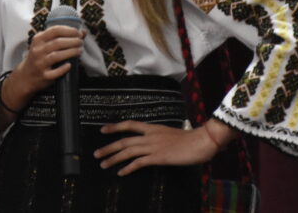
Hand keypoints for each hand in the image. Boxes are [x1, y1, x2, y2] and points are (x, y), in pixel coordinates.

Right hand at [4, 25, 84, 109]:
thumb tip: (83, 32)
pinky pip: (55, 72)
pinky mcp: (44, 76)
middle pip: (58, 43)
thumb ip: (62, 37)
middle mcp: (38, 50)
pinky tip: (70, 65)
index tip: (78, 33)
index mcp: (38, 39)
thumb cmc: (39, 57)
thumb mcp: (45, 44)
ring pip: (56, 56)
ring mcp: (40, 64)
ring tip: (79, 51)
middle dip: (72, 41)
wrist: (25, 76)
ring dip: (71, 52)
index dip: (69, 30)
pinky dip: (63, 68)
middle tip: (80, 42)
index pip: (55, 30)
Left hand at [93, 120, 223, 175]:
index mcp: (153, 128)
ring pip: (128, 151)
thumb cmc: (191, 139)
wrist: (202, 141)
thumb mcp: (172, 134)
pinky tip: (121, 173)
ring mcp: (154, 146)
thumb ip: (161, 138)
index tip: (102, 130)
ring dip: (113, 158)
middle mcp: (150, 135)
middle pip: (124, 140)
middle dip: (108, 147)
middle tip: (96, 153)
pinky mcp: (158, 157)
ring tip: (103, 164)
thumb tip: (154, 143)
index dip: (115, 127)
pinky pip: (139, 163)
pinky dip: (128, 168)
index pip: (129, 124)